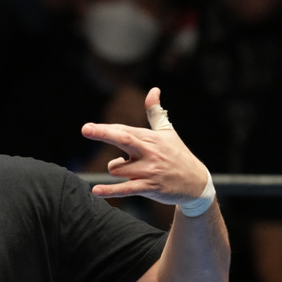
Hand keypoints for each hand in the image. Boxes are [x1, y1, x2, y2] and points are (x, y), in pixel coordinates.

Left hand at [80, 87, 208, 204]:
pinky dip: (110, 190)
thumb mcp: (168, 132)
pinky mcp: (149, 187)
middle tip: (86, 129)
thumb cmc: (177, 154)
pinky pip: (125, 188)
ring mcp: (149, 170)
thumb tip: (154, 89)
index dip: (106, 130)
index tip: (88, 128)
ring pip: (116, 168)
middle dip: (103, 134)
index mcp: (151, 138)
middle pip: (123, 140)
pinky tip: (95, 191)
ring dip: (117, 169)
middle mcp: (150, 152)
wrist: (196, 183)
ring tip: (132, 170)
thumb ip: (155, 112)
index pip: (124, 131)